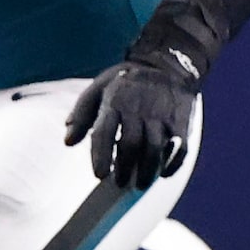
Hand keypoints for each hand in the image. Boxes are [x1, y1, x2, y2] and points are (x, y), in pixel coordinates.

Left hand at [64, 57, 197, 188]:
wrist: (166, 66)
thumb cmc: (126, 82)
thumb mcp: (98, 88)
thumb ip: (81, 114)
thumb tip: (68, 142)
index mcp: (114, 101)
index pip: (104, 131)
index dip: (101, 155)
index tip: (100, 175)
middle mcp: (138, 108)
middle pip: (131, 144)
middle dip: (125, 168)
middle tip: (120, 183)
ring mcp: (162, 115)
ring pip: (155, 148)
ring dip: (147, 171)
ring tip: (140, 183)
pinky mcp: (181, 122)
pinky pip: (178, 148)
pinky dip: (171, 164)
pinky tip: (162, 173)